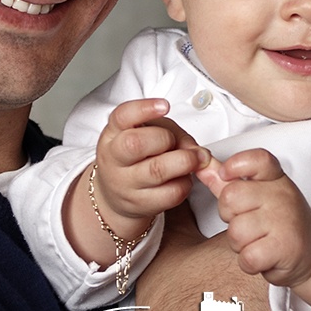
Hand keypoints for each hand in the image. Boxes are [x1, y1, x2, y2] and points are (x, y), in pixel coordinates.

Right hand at [93, 98, 209, 235]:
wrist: (117, 193)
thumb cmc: (137, 156)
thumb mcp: (147, 133)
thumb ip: (171, 132)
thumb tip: (197, 151)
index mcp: (113, 134)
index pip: (121, 116)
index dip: (144, 109)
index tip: (165, 105)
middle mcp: (113, 159)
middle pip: (136, 144)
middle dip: (166, 138)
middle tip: (176, 141)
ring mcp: (125, 185)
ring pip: (157, 171)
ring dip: (184, 161)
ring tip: (194, 158)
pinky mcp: (141, 205)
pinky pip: (171, 193)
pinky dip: (185, 182)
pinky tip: (183, 177)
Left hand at [198, 149, 310, 305]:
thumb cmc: (277, 221)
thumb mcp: (256, 195)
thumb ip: (226, 181)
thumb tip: (200, 164)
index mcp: (275, 177)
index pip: (257, 159)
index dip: (235, 165)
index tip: (225, 175)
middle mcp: (282, 194)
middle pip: (230, 198)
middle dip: (229, 216)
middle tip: (247, 222)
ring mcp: (285, 220)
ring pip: (236, 231)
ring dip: (239, 243)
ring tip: (257, 241)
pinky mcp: (285, 248)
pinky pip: (247, 256)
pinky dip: (248, 262)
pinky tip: (262, 257)